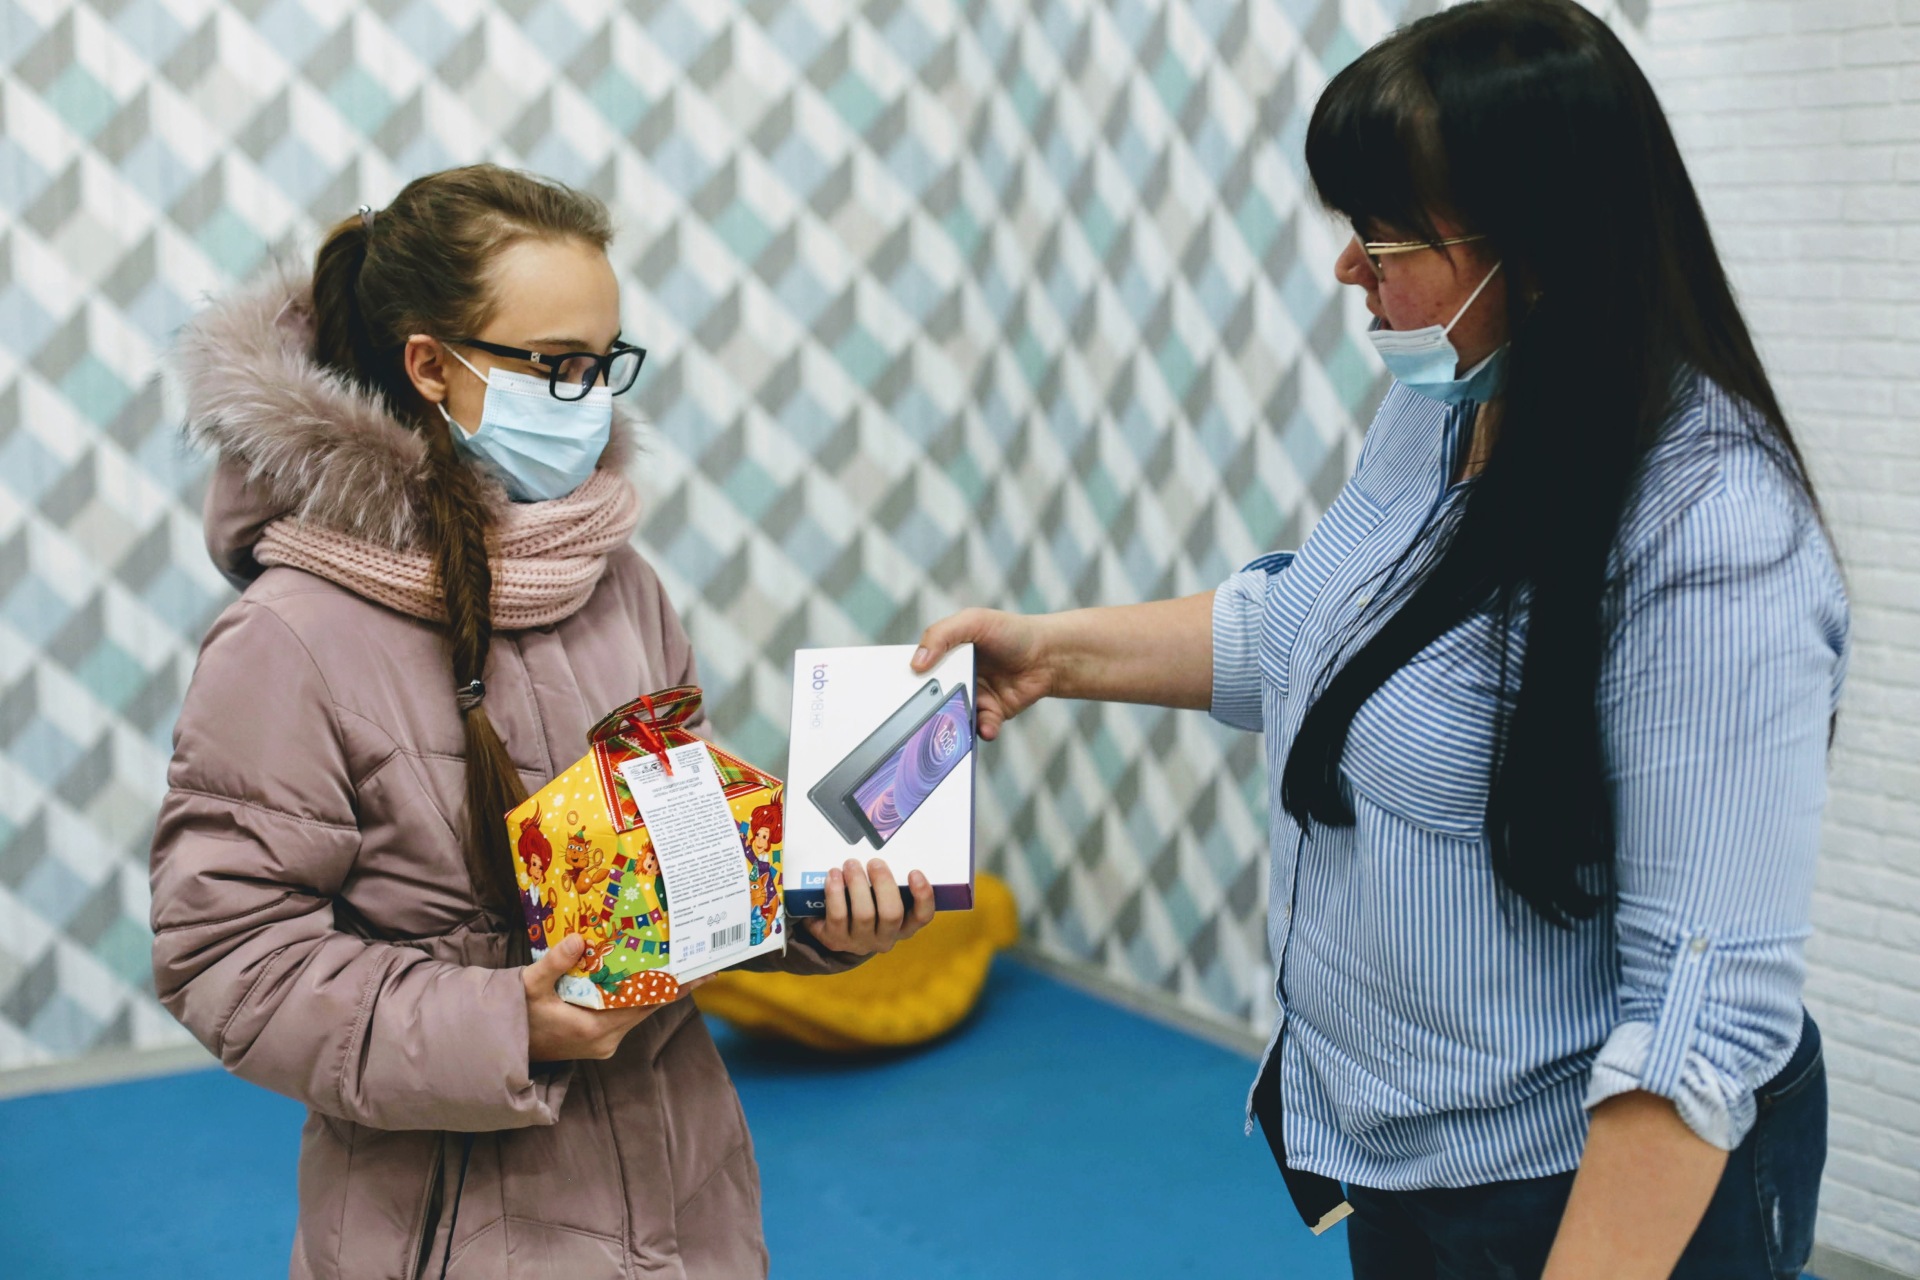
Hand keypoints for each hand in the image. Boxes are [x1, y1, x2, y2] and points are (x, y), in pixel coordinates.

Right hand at [523, 935, 691, 1063]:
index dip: (675, 987)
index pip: (646, 1004)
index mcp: (595, 1028)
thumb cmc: (515, 1015)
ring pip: (639, 1010)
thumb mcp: (530, 986)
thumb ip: (554, 963)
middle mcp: (606, 1040)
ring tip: (680, 965)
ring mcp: (603, 1042)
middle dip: (674, 985)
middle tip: (701, 962)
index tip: (701, 973)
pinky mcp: (598, 1040)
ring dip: (657, 988)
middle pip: (649, 1006)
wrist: (501, 1045)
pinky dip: (638, 995)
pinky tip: (647, 977)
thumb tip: (579, 940)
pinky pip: (627, 1014)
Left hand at [803, 860, 936, 954]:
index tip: (914, 872)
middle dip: (883, 883)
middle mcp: (885, 938)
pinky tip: (833, 876)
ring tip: (851, 864)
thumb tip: (882, 861)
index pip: (923, 916)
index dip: (923, 896)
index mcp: (904, 926)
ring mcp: (861, 942)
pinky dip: (836, 892)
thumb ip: (888, 885)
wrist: (836, 933)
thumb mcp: (882, 900)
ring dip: (857, 883)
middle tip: (874, 862)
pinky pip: (838, 916)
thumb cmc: (866, 907)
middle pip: (891, 914)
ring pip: (864, 914)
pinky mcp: (837, 940)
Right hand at [913, 607, 1052, 739]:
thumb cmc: (1011, 632)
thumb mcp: (973, 621)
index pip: (917, 670)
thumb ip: (941, 635)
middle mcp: (955, 677)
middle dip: (926, 709)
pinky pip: (980, 727)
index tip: (897, 692)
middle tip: (918, 717)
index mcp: (944, 655)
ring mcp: (973, 697)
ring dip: (953, 723)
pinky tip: (986, 728)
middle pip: (932, 698)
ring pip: (954, 716)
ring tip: (952, 725)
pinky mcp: (991, 714)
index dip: (906, 680)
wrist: (1049, 654)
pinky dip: (982, 730)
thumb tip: (917, 663)